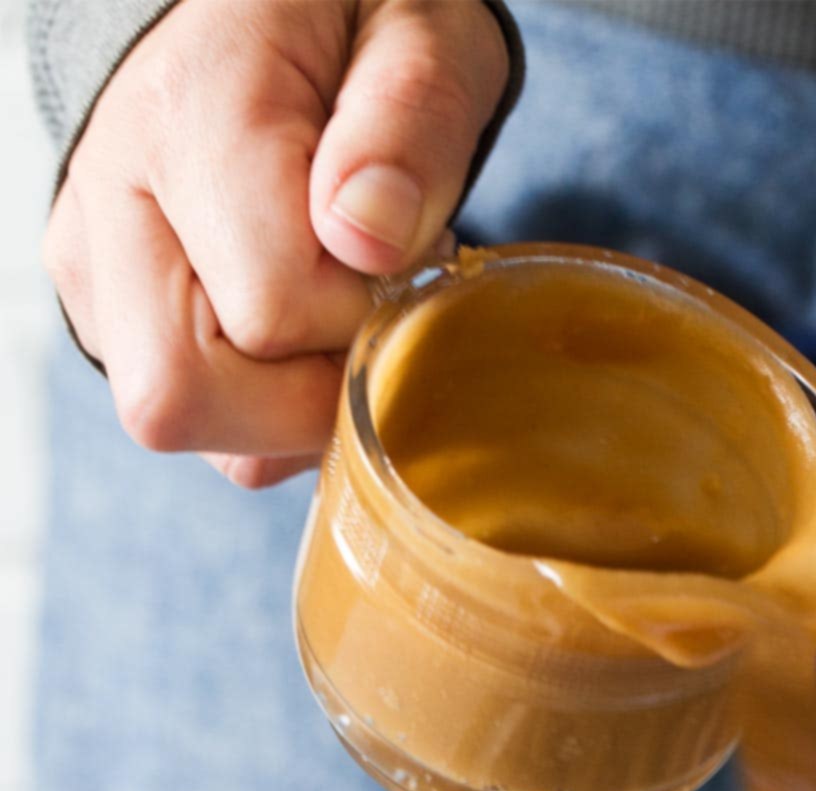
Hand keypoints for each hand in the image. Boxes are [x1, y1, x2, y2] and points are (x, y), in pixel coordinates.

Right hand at [44, 0, 509, 487]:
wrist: (258, 12)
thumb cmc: (353, 21)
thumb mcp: (419, 34)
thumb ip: (408, 123)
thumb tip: (367, 240)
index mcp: (186, 116)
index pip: (272, 311)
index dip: (361, 315)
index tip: (403, 256)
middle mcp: (110, 201)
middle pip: (178, 397)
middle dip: (303, 397)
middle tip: (364, 315)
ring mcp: (94, 268)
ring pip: (182, 424)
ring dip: (285, 410)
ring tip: (332, 312)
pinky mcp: (103, 313)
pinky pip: (194, 423)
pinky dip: (262, 411)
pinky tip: (299, 333)